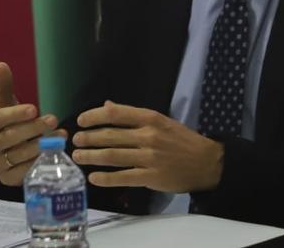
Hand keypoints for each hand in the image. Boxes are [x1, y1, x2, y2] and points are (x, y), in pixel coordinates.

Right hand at [0, 62, 66, 185]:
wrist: (10, 150)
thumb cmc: (10, 124)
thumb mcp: (7, 105)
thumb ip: (4, 86)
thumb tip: (1, 64)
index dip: (15, 114)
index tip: (34, 108)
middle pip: (10, 137)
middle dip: (33, 128)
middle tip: (53, 119)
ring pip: (20, 155)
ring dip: (42, 145)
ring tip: (60, 135)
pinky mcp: (8, 179)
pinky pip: (25, 172)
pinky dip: (40, 162)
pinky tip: (54, 152)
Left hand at [70, 101, 222, 193]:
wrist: (207, 163)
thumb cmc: (181, 140)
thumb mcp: (160, 120)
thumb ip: (133, 115)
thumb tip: (107, 105)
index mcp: (150, 118)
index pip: (115, 114)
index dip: (94, 116)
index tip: (81, 120)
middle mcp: (148, 136)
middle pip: (110, 136)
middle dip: (88, 138)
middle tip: (75, 140)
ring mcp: (149, 157)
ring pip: (112, 156)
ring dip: (91, 157)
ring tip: (77, 157)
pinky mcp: (151, 177)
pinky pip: (123, 177)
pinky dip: (106, 178)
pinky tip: (94, 178)